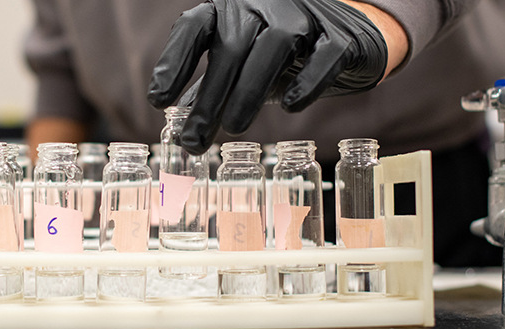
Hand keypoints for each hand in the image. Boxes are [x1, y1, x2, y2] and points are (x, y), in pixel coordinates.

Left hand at [147, 0, 389, 154]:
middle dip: (210, 97)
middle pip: (231, 47)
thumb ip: (209, 90)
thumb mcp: (240, 67)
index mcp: (229, 12)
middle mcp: (262, 6)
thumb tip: (177, 130)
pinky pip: (323, 55)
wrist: (347, 35)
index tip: (157, 100)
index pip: (193, 28)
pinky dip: (305, 82)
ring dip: (249, 92)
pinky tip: (289, 107)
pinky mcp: (341, 36)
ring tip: (234, 129)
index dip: (173, 63)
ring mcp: (304, 16)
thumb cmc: (282, 55)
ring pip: (273, 47)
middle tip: (195, 139)